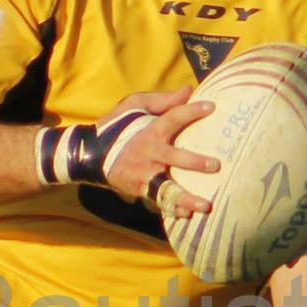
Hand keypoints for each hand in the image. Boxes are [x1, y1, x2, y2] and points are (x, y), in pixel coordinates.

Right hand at [99, 88, 219, 219]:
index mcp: (150, 131)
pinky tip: (187, 216)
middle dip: (195, 162)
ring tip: (206, 206)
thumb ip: (162, 100)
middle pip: (175, 158)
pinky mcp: (140, 189)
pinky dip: (172, 210)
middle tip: (216, 165)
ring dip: (186, 198)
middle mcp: (149, 153)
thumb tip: (189, 91)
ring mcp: (144, 174)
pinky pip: (159, 201)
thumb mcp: (134, 106)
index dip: (191, 111)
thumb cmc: (118, 127)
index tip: (212, 107)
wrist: (90, 155)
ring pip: (167, 187)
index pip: (172, 118)